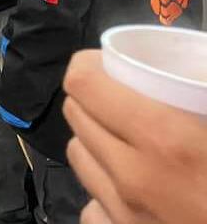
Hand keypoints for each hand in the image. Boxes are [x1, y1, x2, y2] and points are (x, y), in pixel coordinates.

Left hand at [63, 50, 206, 223]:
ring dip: (96, 141)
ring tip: (129, 138)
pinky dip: (104, 191)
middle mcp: (132, 175)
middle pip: (77, 116)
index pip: (83, 83)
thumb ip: (200, 94)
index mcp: (164, 139)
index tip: (108, 63)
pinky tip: (133, 186)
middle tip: (124, 98)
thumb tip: (200, 69)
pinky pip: (92, 205)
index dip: (90, 65)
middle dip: (94, 100)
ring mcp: (122, 213)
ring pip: (79, 156)